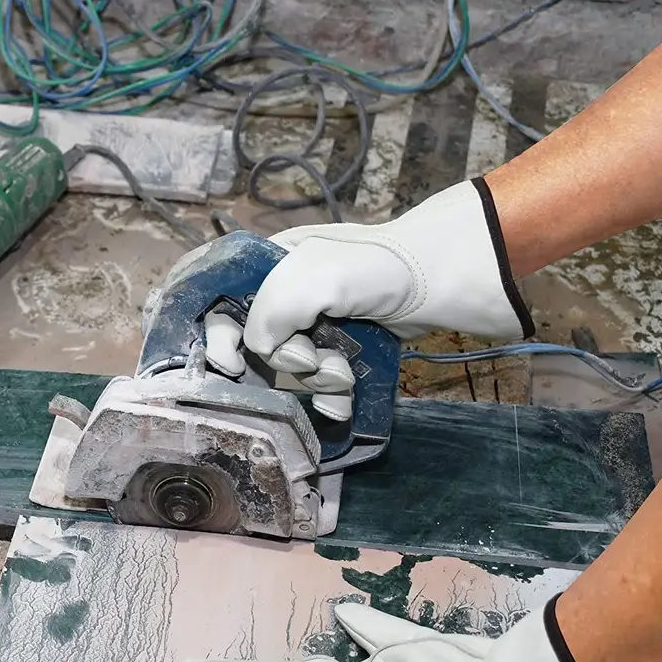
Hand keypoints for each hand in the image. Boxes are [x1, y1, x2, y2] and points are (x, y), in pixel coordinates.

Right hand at [204, 179, 533, 420]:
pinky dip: (330, 396)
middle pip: (250, 344)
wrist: (448, 281)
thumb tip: (260, 352)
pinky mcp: (341, 347)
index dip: (213, 335)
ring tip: (343, 374)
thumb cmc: (381, 270)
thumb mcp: (314, 278)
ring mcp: (314, 322)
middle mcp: (284, 292)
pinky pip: (318, 383)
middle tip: (312, 362)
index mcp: (267, 263)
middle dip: (278, 363)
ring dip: (313, 381)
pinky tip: (347, 397)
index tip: (231, 363)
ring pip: (287, 370)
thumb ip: (269, 313)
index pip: (214, 299)